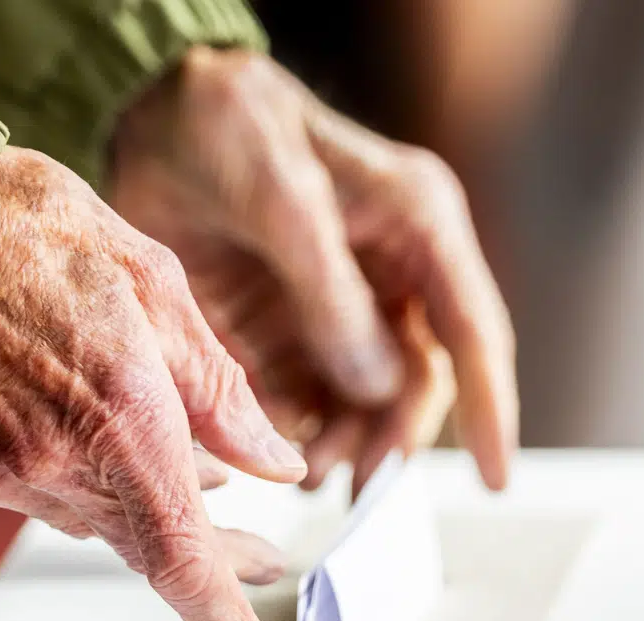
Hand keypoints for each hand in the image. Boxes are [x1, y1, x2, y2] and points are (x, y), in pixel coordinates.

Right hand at [0, 147, 307, 620]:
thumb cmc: (33, 228)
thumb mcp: (157, 284)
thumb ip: (222, 391)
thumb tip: (277, 465)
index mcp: (120, 413)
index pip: (183, 557)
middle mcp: (51, 462)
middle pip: (147, 544)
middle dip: (212, 550)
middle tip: (263, 550)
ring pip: (90, 517)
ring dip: (136, 494)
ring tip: (158, 439)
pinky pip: (27, 495)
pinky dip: (65, 470)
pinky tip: (66, 416)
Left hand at [108, 47, 516, 494]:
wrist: (147, 112)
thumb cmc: (226, 123)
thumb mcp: (280, 199)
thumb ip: (330, 293)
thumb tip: (379, 385)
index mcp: (416, 225)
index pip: (473, 330)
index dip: (491, 408)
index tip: (496, 478)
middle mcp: (390, 273)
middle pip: (418, 380)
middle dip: (393, 436)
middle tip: (357, 485)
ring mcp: (339, 307)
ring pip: (366, 402)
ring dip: (347, 445)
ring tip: (309, 476)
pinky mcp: (288, 331)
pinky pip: (310, 401)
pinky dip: (300, 435)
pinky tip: (279, 455)